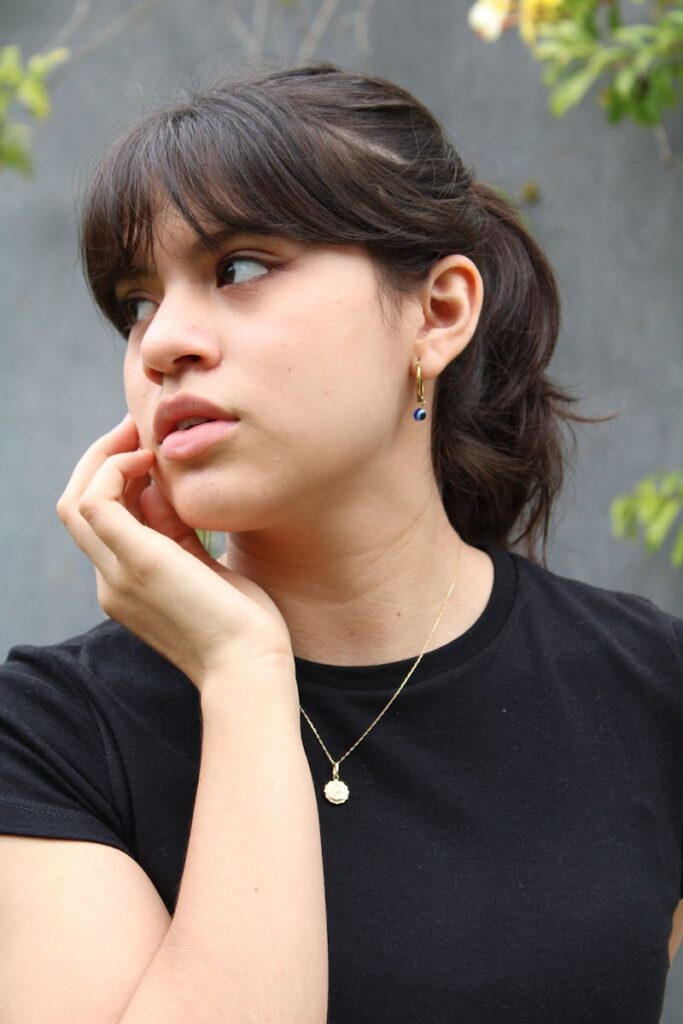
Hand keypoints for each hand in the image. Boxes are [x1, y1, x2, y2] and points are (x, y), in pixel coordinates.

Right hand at [56, 415, 295, 689]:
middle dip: (102, 459)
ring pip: (76, 500)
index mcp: (127, 586)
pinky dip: (113, 470)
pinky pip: (95, 501)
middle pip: (76, 507)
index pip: (101, 522)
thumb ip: (180, 537)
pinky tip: (148, 460)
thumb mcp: (205, 571)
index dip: (117, 479)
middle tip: (135, 427)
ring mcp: (117, 575)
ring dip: (103, 457)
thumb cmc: (245, 626)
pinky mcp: (136, 562)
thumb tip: (164, 491)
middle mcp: (111, 582)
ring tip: (139, 434)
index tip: (148, 449)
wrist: (251, 667)